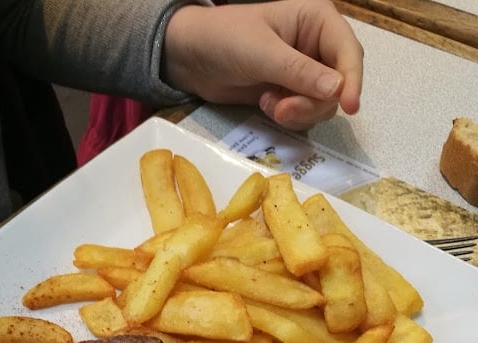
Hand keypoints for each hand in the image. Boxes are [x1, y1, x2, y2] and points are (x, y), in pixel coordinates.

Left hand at [163, 0, 362, 130]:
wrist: (193, 58)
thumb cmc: (225, 40)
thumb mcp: (263, 54)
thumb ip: (300, 72)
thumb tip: (337, 90)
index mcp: (317, 20)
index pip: (349, 52)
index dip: (353, 81)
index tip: (350, 107)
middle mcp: (317, 45)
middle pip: (340, 84)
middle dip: (314, 103)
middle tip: (283, 110)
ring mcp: (306, 72)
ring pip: (323, 104)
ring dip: (299, 112)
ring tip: (269, 104)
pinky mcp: (292, 92)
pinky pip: (306, 113)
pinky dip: (290, 117)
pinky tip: (266, 104)